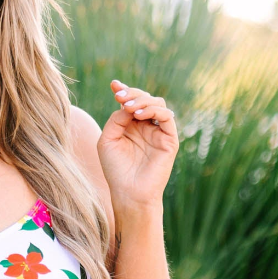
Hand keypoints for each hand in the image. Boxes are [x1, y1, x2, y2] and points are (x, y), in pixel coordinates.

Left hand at [98, 79, 178, 211]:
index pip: (130, 102)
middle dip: (132, 94)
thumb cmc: (116, 169)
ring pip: (157, 104)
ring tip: (129, 108)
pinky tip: (139, 115)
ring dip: (143, 101)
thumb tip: (128, 104)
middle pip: (144, 99)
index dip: (124, 91)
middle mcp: (145, 126)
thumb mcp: (108, 140)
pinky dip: (154, 110)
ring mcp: (158, 132)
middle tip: (120, 96)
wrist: (129, 193)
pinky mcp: (169, 139)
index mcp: (130, 126)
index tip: (114, 84)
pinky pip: (167, 116)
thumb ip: (116, 119)